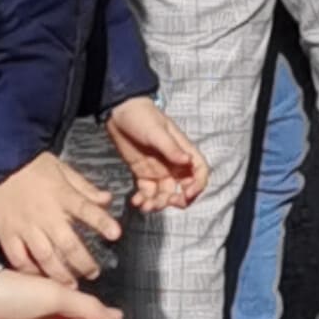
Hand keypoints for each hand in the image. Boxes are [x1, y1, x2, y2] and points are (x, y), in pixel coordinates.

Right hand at [0, 150, 120, 281]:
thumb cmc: (31, 165)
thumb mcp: (62, 168)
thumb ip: (84, 187)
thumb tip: (107, 199)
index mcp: (62, 195)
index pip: (87, 210)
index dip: (103, 223)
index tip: (116, 235)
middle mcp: (45, 215)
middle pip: (68, 244)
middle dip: (83, 262)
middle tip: (93, 274)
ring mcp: (25, 227)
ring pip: (45, 257)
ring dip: (60, 274)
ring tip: (71, 284)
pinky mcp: (7, 234)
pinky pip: (19, 258)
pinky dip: (30, 271)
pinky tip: (39, 278)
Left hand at [105, 97, 204, 211]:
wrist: (119, 112)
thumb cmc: (142, 116)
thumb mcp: (157, 131)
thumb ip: (171, 148)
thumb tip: (188, 161)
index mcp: (182, 150)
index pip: (199, 171)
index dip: (198, 185)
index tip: (186, 195)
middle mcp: (173, 163)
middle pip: (184, 188)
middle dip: (177, 200)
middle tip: (164, 203)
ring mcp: (158, 169)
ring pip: (164, 194)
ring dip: (158, 203)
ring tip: (145, 205)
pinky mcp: (142, 173)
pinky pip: (147, 192)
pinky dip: (143, 200)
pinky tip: (135, 201)